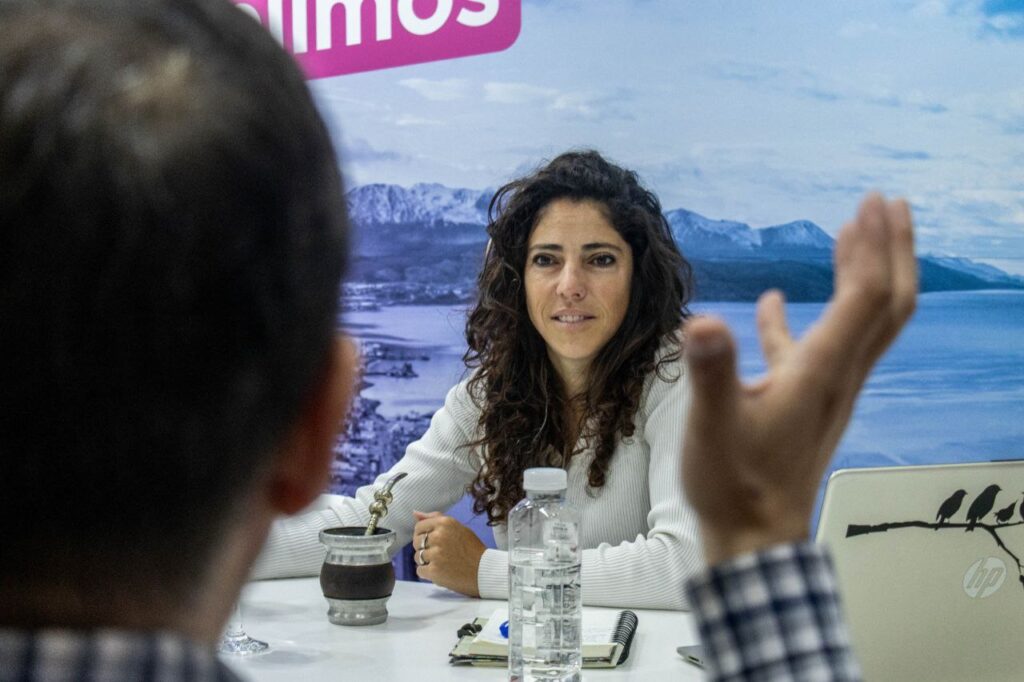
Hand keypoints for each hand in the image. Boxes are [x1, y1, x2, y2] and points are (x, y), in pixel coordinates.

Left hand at [411, 511, 485, 596]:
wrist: (484, 570)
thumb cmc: (472, 548)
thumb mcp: (457, 527)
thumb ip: (435, 518)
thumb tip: (414, 513)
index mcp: (444, 523)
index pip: (419, 527)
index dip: (423, 535)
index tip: (432, 542)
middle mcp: (438, 536)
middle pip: (416, 542)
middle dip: (424, 548)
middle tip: (440, 554)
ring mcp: (435, 554)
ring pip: (417, 557)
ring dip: (426, 561)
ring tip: (441, 563)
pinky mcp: (434, 571)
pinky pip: (420, 570)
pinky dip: (428, 573)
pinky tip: (440, 571)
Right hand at [681, 193, 916, 563]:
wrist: (754, 539)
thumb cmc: (735, 486)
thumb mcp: (713, 426)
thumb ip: (712, 373)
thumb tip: (703, 319)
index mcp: (821, 372)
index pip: (864, 298)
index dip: (871, 247)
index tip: (870, 204)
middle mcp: (838, 375)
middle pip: (886, 305)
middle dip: (892, 250)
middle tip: (890, 203)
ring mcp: (825, 388)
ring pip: (861, 322)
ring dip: (864, 273)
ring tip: (853, 233)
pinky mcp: (804, 401)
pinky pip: (816, 346)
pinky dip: (807, 316)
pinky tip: (777, 302)